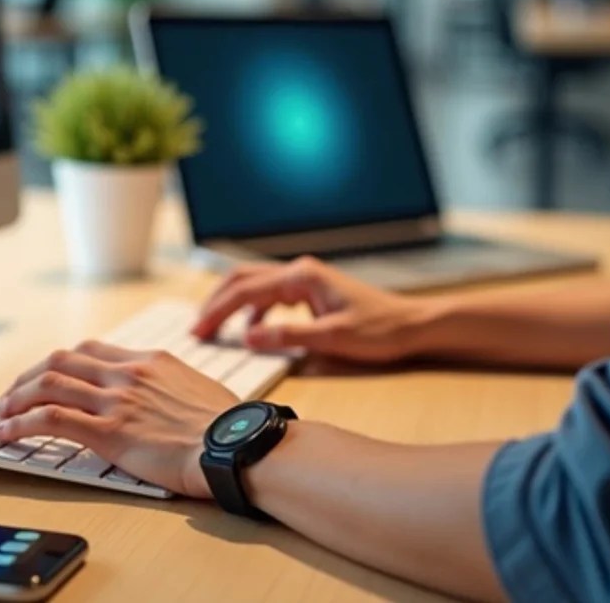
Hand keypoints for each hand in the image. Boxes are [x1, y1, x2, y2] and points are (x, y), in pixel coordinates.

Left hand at [0, 341, 238, 497]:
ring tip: (1, 413)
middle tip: (13, 394)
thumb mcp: (200, 390)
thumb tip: (171, 398)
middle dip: (29, 376)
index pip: (91, 350)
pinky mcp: (108, 433)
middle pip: (61, 361)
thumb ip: (174, 387)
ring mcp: (115, 401)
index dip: (61, 363)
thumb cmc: (229, 427)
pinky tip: (6, 433)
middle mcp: (127, 374)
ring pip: (48, 385)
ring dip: (16, 398)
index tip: (47, 375)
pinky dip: (20, 424)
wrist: (237, 444)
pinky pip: (51, 419)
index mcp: (149, 361)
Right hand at [192, 256, 428, 363]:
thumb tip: (248, 337)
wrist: (413, 325)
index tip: (198, 331)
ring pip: (255, 285)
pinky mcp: (311, 291)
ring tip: (215, 329)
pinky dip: (254, 311)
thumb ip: (288, 337)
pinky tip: (253, 331)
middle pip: (243, 279)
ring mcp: (305, 279)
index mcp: (302, 276)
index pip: (246, 290)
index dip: (217, 311)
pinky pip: (271, 296)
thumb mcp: (333, 338)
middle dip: (216, 302)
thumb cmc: (381, 330)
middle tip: (197, 329)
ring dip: (232, 305)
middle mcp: (300, 271)